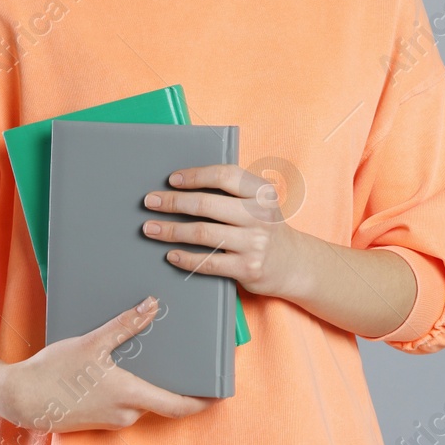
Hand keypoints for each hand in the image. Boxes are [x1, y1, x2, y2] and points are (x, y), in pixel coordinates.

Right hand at [0, 297, 212, 432]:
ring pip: (142, 400)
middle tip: (189, 359)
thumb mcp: (91, 342)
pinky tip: (124, 366)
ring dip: (150, 382)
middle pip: (162, 400)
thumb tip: (153, 305)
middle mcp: (125, 413)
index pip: (178, 406)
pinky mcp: (98, 418)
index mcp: (129, 395)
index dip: (202, 401)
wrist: (17, 398)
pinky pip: (125, 403)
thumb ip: (125, 325)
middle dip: (176, 382)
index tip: (219, 393)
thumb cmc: (53, 372)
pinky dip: (132, 387)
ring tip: (156, 353)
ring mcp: (110, 419)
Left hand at [143, 163, 311, 299]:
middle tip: (150, 202)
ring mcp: (254, 243)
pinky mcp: (248, 268)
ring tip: (150, 228)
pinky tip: (170, 254)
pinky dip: (185, 258)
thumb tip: (183, 187)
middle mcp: (260, 215)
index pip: (225, 176)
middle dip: (172, 202)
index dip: (195, 176)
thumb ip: (233, 193)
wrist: (294, 263)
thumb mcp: (260, 203)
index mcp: (262, 193)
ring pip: (202, 233)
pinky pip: (208, 262)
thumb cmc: (266, 228)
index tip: (171, 180)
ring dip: (171, 230)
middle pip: (206, 205)